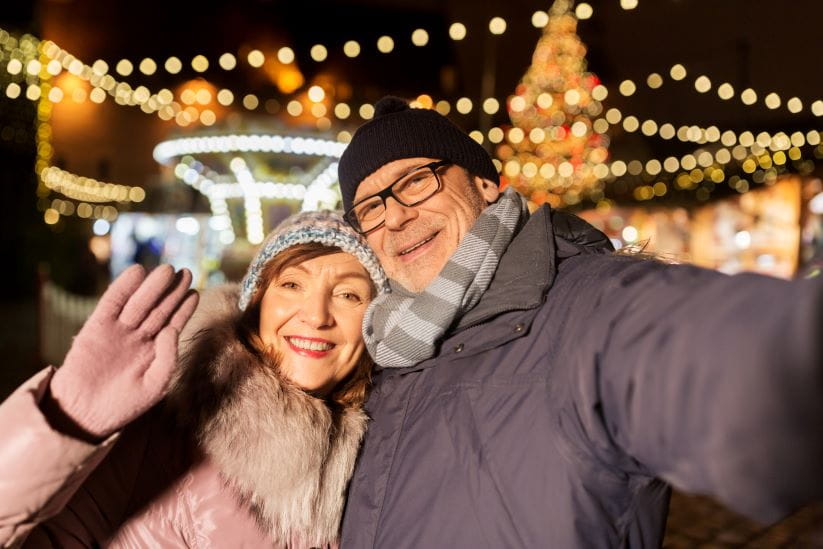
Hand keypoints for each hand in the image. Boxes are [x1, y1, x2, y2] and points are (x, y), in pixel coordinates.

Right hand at [47, 264, 198, 438]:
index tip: (195, 292)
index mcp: (154, 350)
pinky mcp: (97, 327)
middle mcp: (139, 337)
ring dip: (153, 286)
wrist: (84, 414)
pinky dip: (123, 287)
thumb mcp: (155, 385)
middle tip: (185, 272)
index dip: (184, 308)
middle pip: (159, 308)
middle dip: (173, 291)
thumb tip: (172, 330)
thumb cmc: (124, 404)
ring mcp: (119, 330)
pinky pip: (112, 303)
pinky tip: (136, 272)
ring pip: (140, 302)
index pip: (173, 323)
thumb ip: (168, 359)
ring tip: (167, 270)